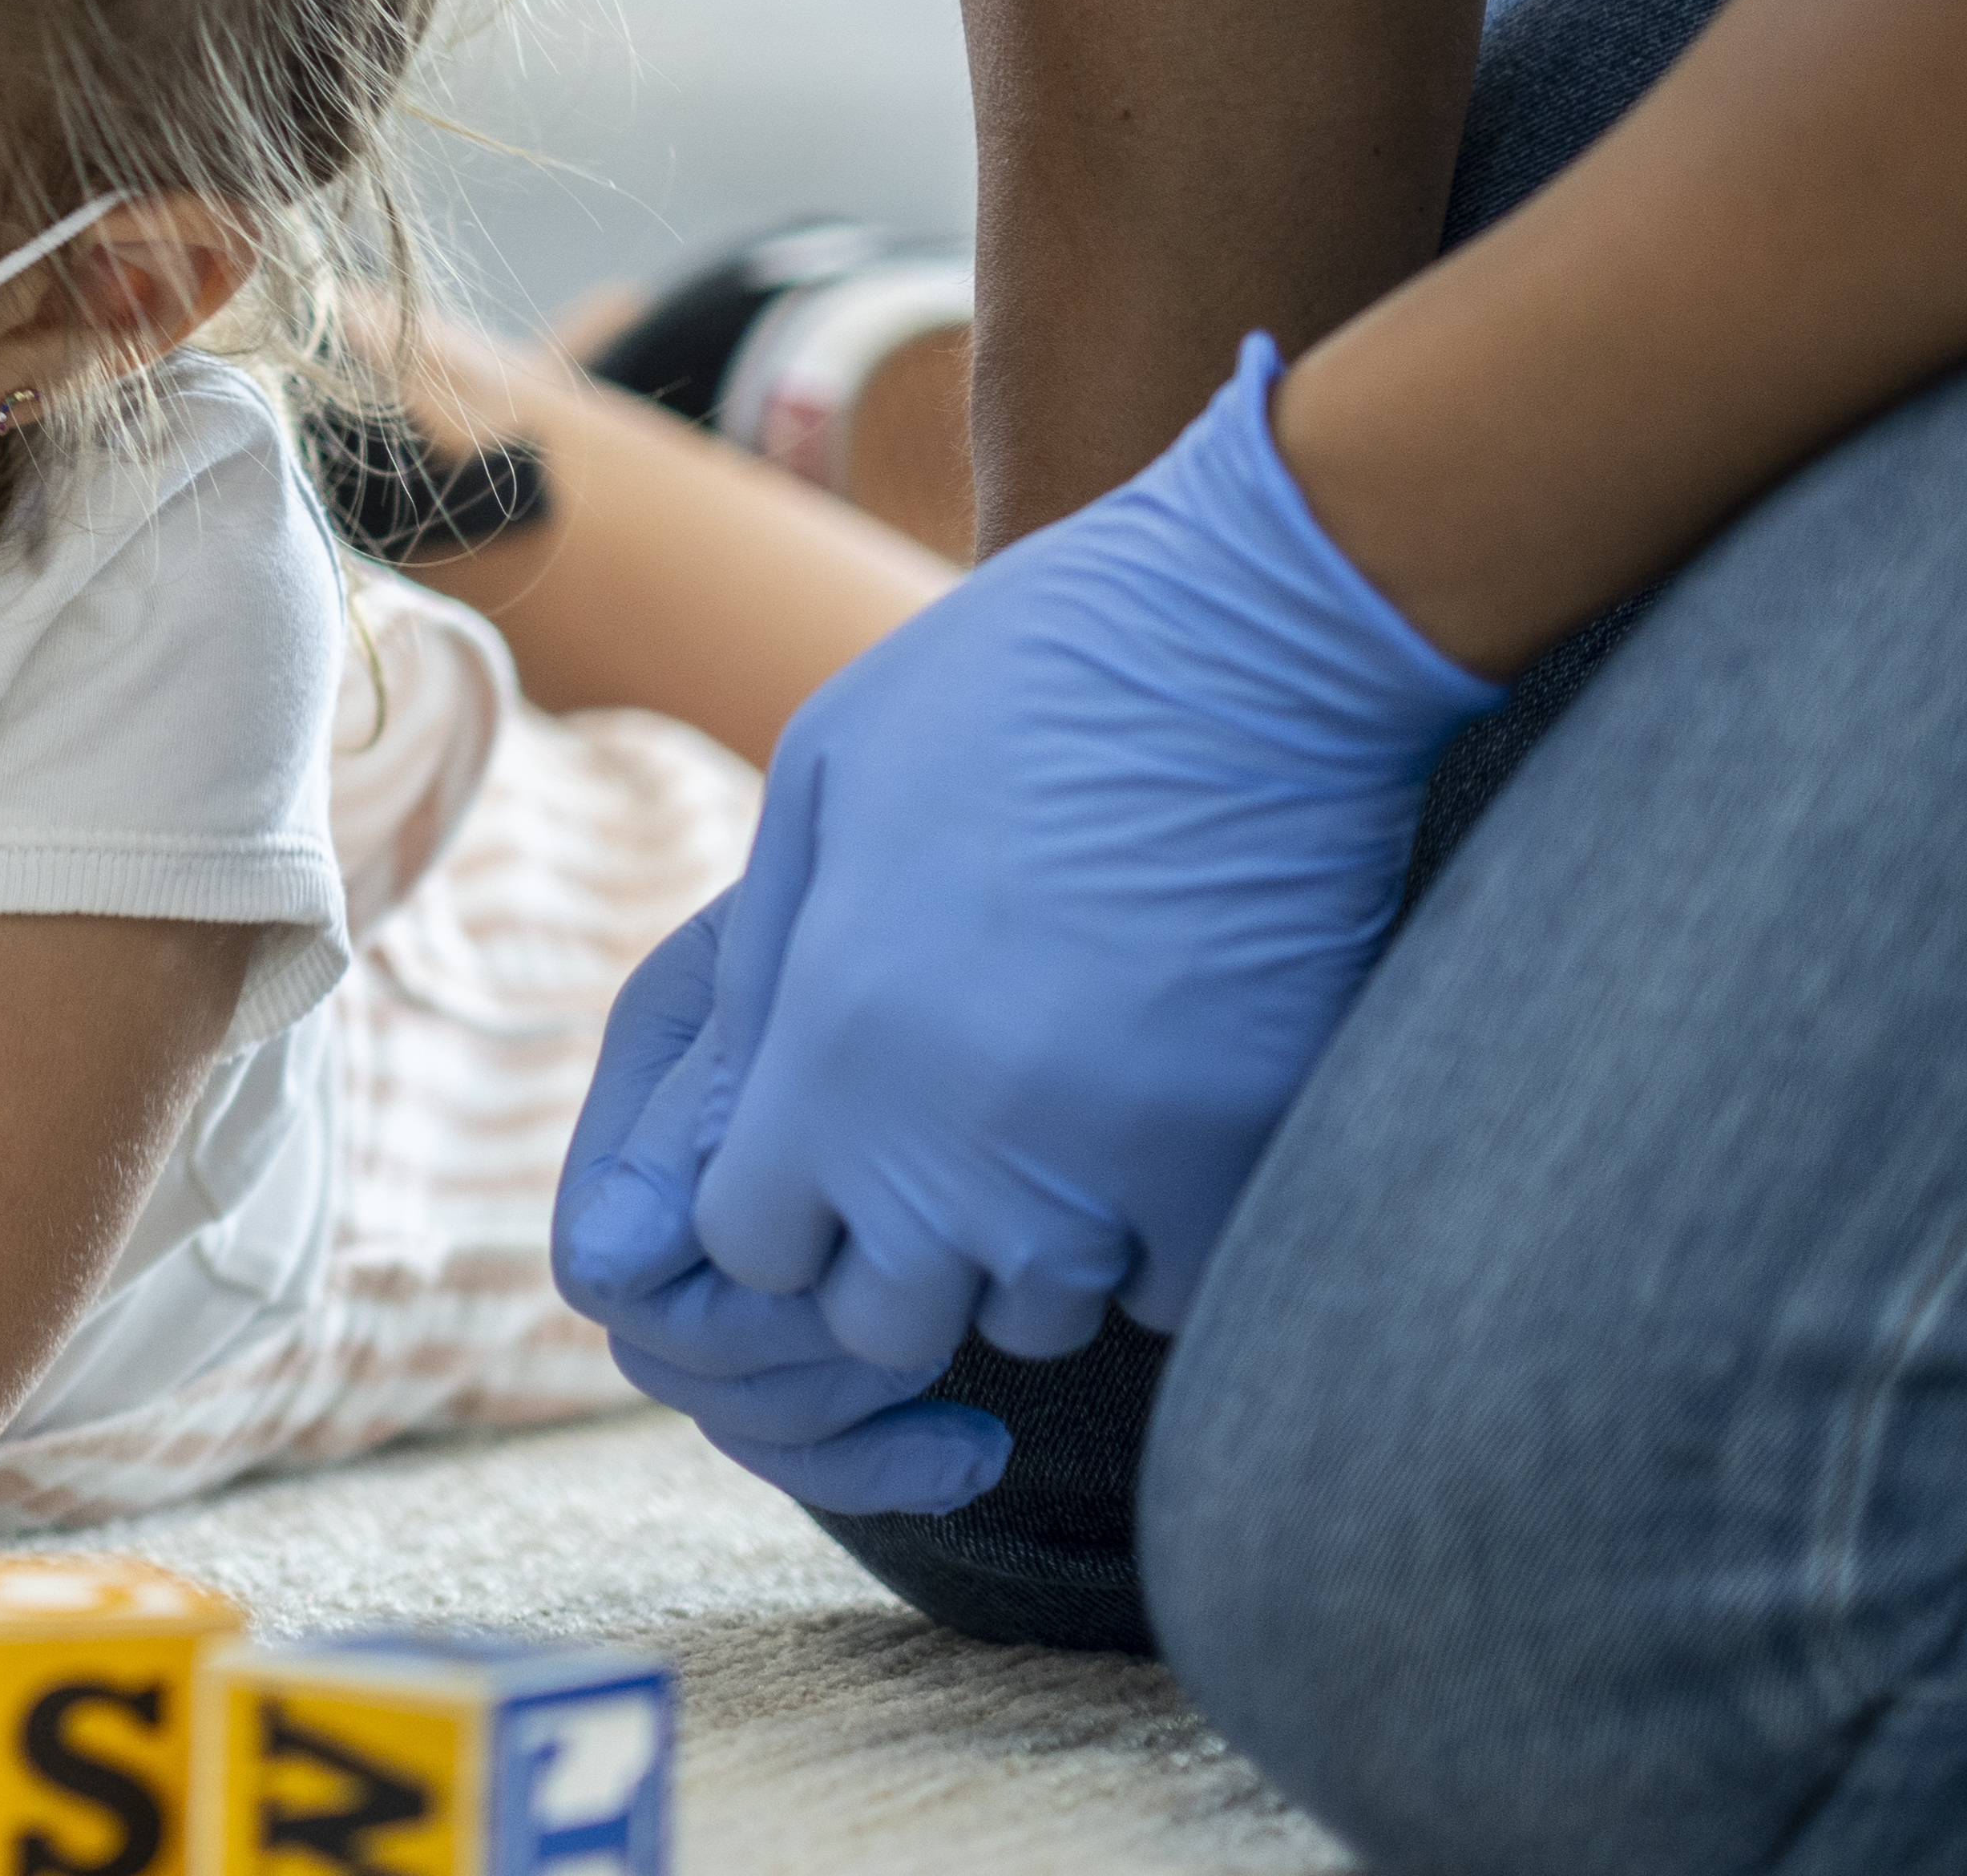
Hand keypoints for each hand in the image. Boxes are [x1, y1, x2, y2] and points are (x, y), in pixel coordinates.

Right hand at [556, 910, 1006, 1513]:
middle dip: (799, 1368)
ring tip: (964, 1358)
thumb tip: (610, 1268)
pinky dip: (889, 1462)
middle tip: (932, 1325)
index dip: (720, 1306)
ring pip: (739, 1408)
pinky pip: (816, 1430)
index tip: (850, 1279)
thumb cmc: (975, 890)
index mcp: (668, 1062)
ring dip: (850, 1410)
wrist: (1094, 862)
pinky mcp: (840, 1292)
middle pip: (668, 1355)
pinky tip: (981, 1446)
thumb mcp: (842, 968)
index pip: (606, 1266)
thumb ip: (732, 1098)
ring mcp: (762, 1236)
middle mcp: (692, 1159)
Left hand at [565, 343, 1493, 1380]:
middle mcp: (959, 1148)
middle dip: (894, 1251)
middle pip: (888, 1317)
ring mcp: (1109, 1175)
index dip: (779, 1200)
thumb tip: (720, 1116)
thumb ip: (759, 977)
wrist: (1246, 649)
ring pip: (1036, 1311)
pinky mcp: (1241, 1168)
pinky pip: (1168, 1284)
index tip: (826, 1126)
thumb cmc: (1012, 690)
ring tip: (1051, 1099)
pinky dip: (1150, 1231)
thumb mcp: (822, 791)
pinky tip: (1148, 1111)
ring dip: (1027, 1242)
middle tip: (937, 1128)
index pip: (751, 1250)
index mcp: (833, 1053)